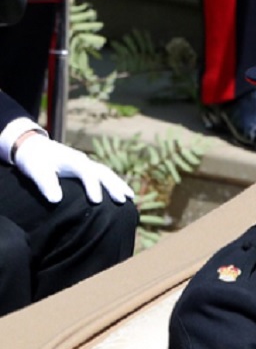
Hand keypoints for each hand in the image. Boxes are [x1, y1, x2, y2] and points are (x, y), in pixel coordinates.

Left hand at [14, 132, 133, 203]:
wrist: (31, 146)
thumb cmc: (34, 160)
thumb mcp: (36, 171)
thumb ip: (46, 185)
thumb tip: (56, 200)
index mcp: (73, 161)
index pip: (87, 173)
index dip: (93, 187)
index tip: (97, 202)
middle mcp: (83, 160)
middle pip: (103, 173)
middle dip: (114, 186)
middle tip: (123, 201)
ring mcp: (87, 163)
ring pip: (107, 173)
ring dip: (119, 185)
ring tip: (130, 198)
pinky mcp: (87, 168)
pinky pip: (104, 175)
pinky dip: (114, 183)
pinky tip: (121, 193)